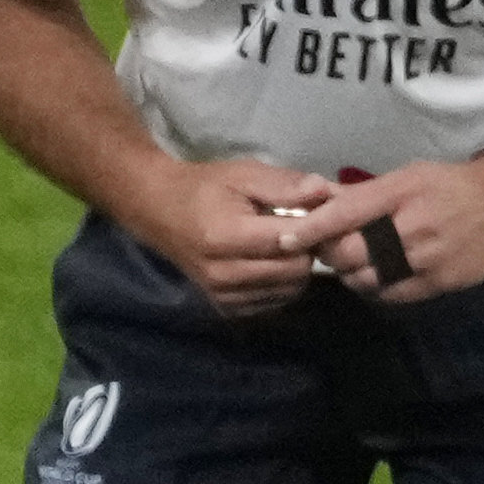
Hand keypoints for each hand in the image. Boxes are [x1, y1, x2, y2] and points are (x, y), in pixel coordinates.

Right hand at [133, 155, 342, 317]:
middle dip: (307, 248)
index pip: (291, 242)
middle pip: (296, 271)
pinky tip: (269, 261)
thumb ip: (284, 185)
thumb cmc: (204, 188)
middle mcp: (223, 274)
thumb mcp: (244, 174)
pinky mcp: (225, 308)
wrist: (158, 211)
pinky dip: (281, 283)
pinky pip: (274, 301)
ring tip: (283, 243)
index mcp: (226, 236)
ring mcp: (223, 295)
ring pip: (290, 290)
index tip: (321, 214)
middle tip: (301, 227)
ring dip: (296, 267)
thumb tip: (325, 192)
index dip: (315, 228)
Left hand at [308, 153, 483, 298]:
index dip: (311, 229)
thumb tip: (317, 195)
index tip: (285, 239)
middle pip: (352, 253)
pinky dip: (376, 288)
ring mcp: (428, 258)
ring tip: (356, 262)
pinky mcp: (441, 282)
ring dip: (352, 274)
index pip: (346, 212)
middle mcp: (414, 226)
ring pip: (368, 279)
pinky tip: (379, 276)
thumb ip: (363, 191)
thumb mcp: (408, 175)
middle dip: (331, 255)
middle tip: (329, 250)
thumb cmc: (451, 184)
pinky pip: (392, 295)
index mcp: (402, 192)